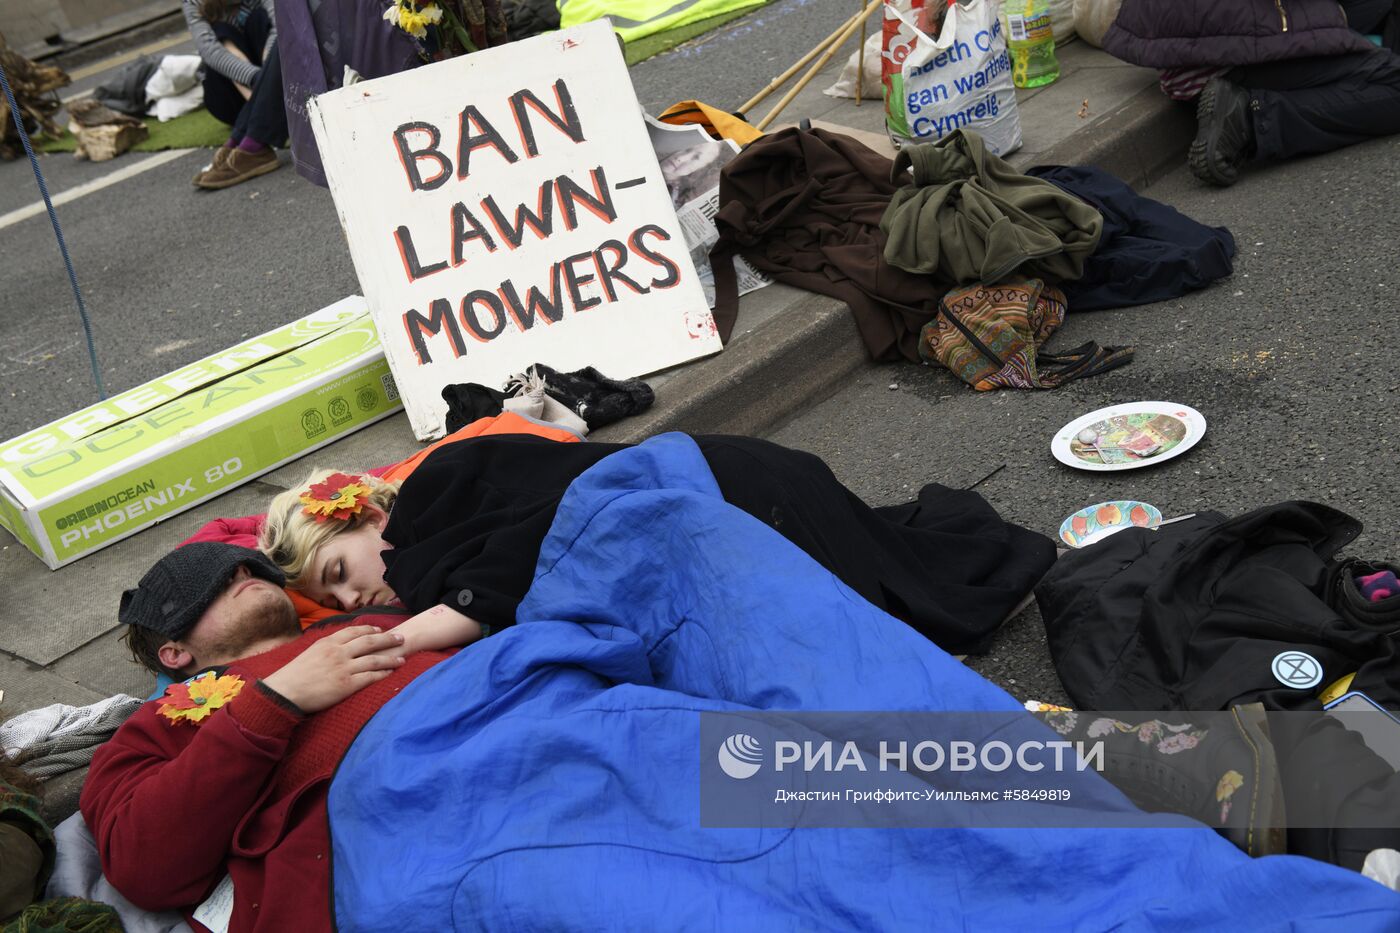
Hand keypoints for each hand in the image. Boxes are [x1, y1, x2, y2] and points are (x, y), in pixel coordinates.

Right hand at [260, 626, 405, 713]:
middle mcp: (338, 652)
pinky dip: (383, 674)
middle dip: (389, 640)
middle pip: (370, 642)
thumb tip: (339, 644)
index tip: (381, 631)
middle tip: (401, 639)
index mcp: (329, 642)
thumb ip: (327, 647)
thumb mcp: (310, 652)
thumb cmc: (294, 675)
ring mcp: (344, 668)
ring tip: (402, 658)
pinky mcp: (346, 684)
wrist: (285, 691)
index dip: (370, 630)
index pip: (354, 631)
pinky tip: (391, 673)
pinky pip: (370, 677)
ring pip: (374, 660)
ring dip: (391, 658)